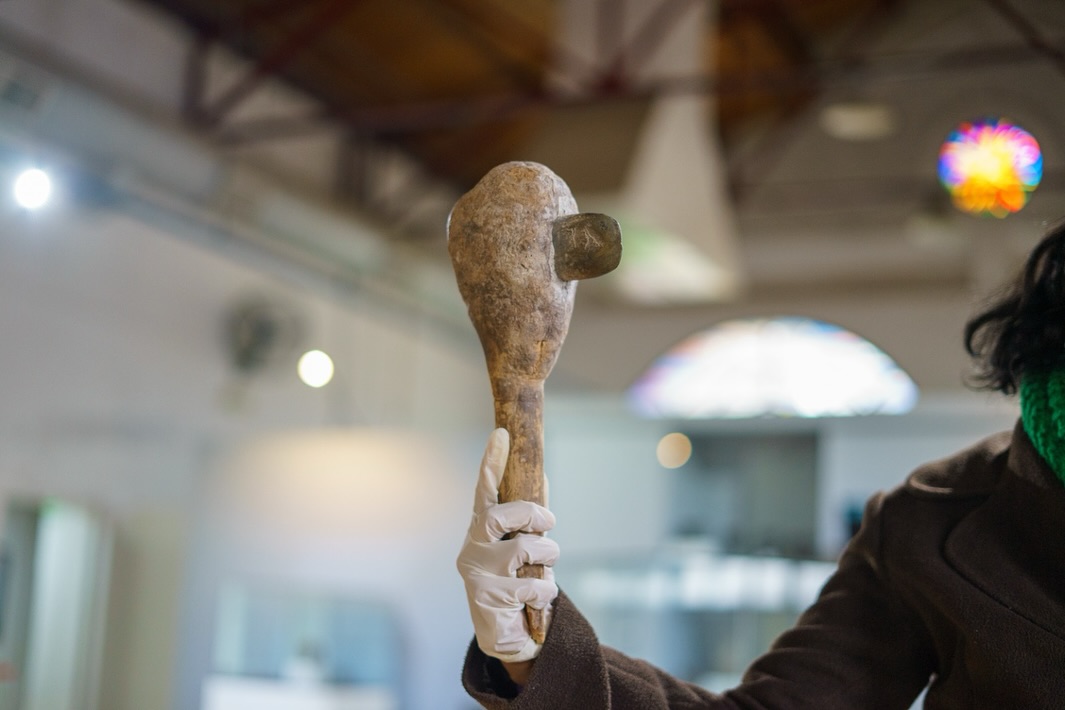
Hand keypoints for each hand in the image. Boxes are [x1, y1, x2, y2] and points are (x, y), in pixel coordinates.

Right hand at [457, 428, 559, 662]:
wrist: (507, 637)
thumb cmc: (517, 585)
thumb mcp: (523, 549)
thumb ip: (528, 519)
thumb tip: (542, 476)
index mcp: (480, 531)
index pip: (483, 492)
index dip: (491, 463)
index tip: (501, 434)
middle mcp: (472, 548)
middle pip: (499, 515)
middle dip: (532, 514)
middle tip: (549, 523)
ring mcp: (477, 573)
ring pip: (522, 549)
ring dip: (546, 557)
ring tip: (546, 571)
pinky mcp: (488, 598)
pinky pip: (532, 585)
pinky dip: (545, 591)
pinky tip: (538, 600)